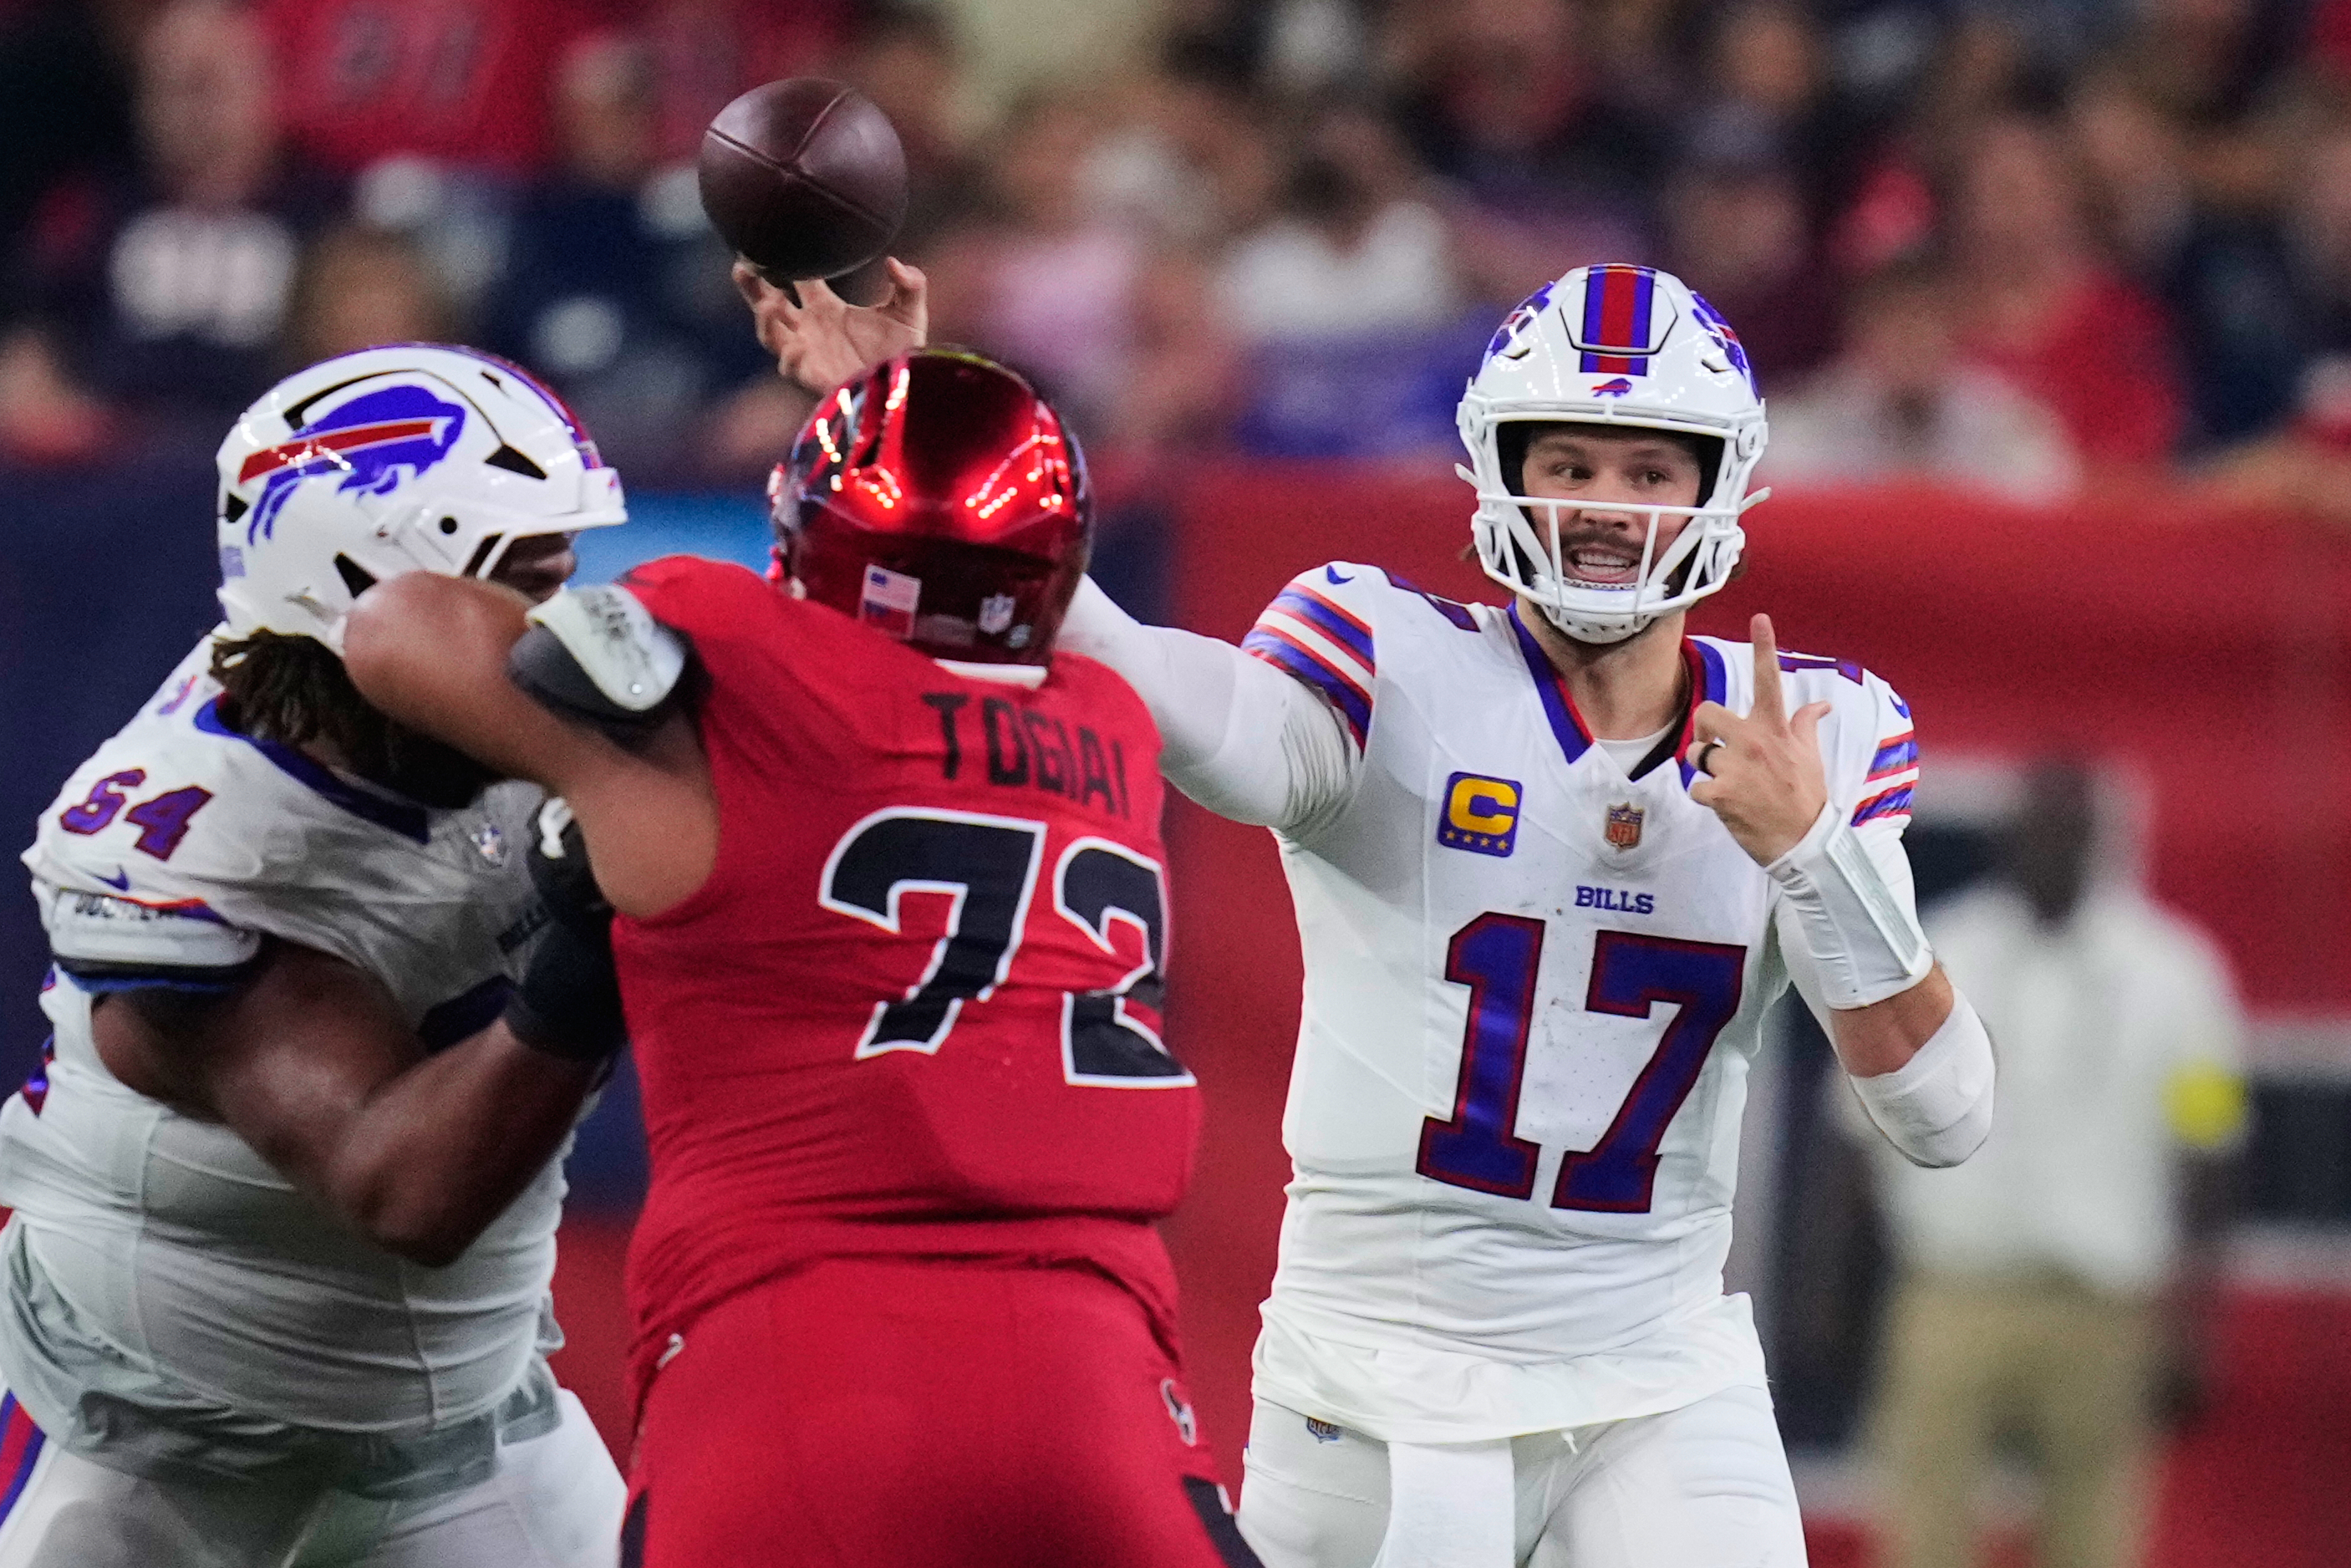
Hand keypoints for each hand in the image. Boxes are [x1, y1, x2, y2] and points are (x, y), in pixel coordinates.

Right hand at [733, 256, 927, 396]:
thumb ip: (910, 284)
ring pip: (771, 335)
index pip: (799, 278)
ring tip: (770, 303)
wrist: (909, 389)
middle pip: (768, 304)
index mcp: (827, 309)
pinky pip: (793, 368)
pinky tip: (796, 347)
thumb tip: (894, 263)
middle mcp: (810, 329)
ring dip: (766, 320)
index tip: (777, 238)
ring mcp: (808, 354)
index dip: (787, 259)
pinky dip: (792, 358)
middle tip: (742, 265)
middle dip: (752, 286)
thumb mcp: (911, 313)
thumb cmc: (906, 352)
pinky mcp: (814, 379)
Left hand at [1687, 614, 1831, 864]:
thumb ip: (1806, 725)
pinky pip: (1694, 786)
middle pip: (1706, 712)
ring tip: (1727, 782)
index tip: (1761, 617)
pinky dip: (1703, 797)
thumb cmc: (1806, 796)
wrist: (1806, 842)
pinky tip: (1723, 804)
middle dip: (1705, 730)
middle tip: (1717, 749)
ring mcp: (1737, 767)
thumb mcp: (1810, 756)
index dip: (1765, 646)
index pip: (1769, 680)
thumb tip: (1821, 704)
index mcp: (1776, 728)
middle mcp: (1755, 741)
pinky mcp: (1721, 795)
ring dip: (1703, 768)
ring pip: (1695, 752)